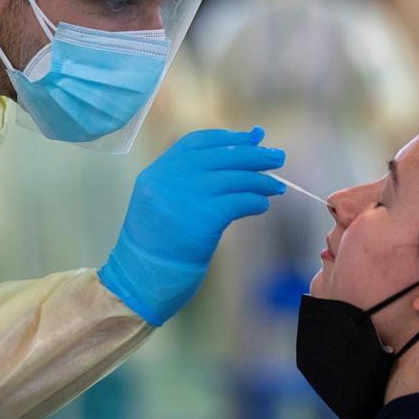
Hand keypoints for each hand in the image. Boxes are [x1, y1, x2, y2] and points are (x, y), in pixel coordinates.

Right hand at [99, 127, 284, 324]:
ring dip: (260, 180)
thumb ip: (187, 180)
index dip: (226, 138)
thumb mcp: (159, 203)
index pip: (195, 142)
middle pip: (220, 156)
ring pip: (234, 178)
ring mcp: (186, 197)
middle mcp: (169, 179)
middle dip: (253, 154)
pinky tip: (262, 205)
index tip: (251, 138)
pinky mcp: (204, 219)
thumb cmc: (156, 244)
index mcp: (156, 172)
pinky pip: (239, 202)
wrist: (141, 279)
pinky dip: (256, 202)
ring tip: (276, 186)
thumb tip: (231, 159)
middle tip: (276, 156)